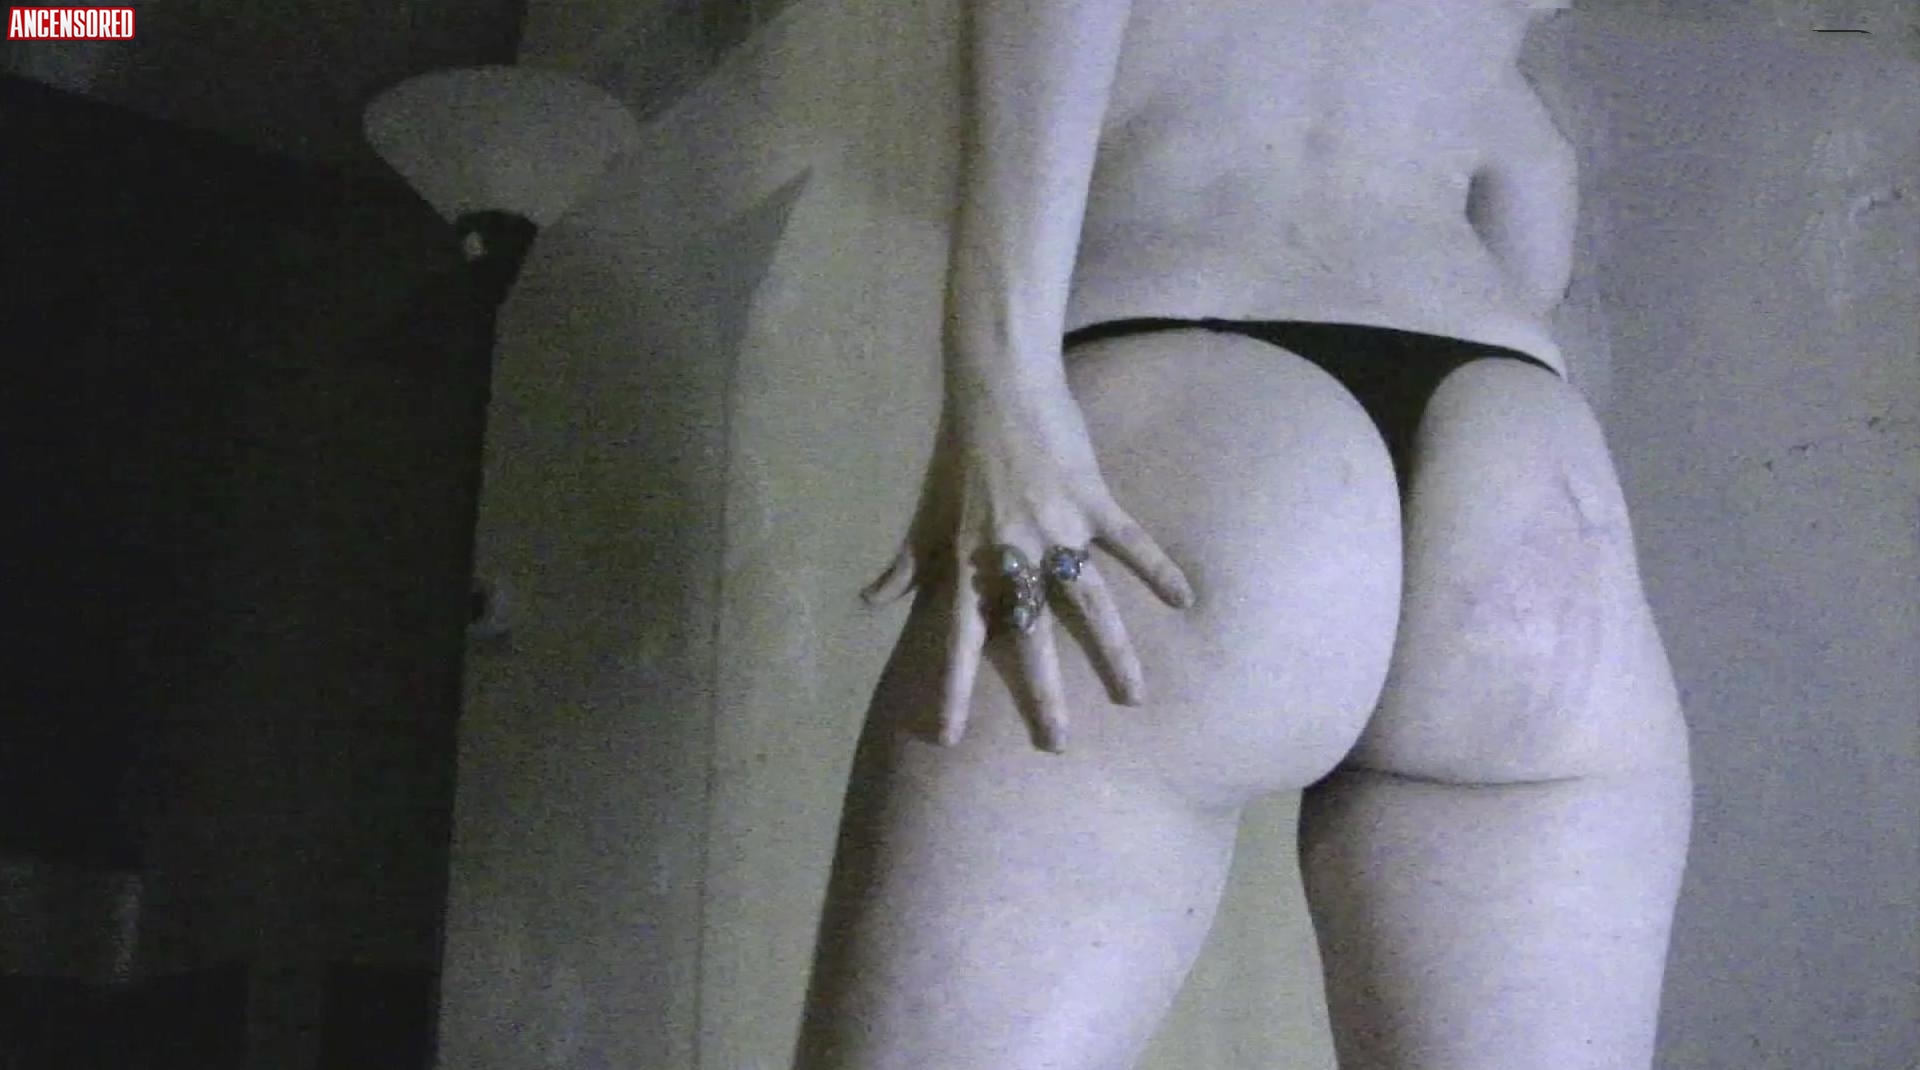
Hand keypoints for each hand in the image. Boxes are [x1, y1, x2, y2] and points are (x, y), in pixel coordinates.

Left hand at [861, 388, 1194, 752]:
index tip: (949, 737)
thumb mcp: (924, 512)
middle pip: (1032, 635)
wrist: (996, 386)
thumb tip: (869, 603)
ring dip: (1111, 653)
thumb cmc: (957, 451)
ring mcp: (1057, 529)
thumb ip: (905, 565)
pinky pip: (1129, 543)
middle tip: (1056, 743)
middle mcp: (1013, 553)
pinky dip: (1157, 569)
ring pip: (1089, 603)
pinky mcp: (1093, 501)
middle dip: (1043, 693)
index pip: (959, 639)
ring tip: (1133, 697)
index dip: (954, 688)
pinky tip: (1185, 600)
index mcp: (969, 560)